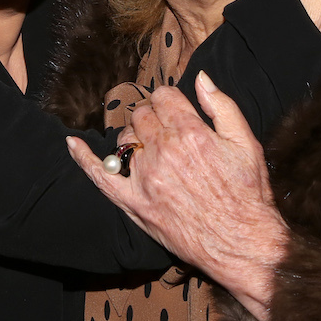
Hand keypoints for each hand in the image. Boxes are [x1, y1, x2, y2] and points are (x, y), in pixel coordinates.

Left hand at [66, 72, 288, 320]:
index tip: (174, 108)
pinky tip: (72, 143)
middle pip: (142, 115)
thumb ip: (221, 105)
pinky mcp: (134, 203)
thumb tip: (201, 77)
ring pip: (123, 139)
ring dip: (133, 136)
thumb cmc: (247, 193)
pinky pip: (100, 176)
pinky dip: (83, 158)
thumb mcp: (246, 142)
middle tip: (164, 129)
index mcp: (191, 132)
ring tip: (148, 146)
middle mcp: (164, 151)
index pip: (164, 96)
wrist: (242, 243)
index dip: (169, 99)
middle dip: (152, 116)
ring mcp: (145, 178)